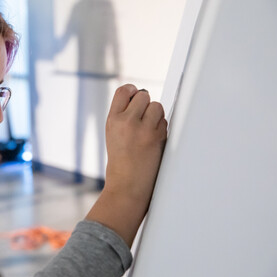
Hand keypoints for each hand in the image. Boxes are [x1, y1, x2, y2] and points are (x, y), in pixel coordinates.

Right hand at [105, 84, 166, 203]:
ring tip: (148, 131)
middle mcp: (126, 121)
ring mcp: (142, 129)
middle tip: (143, 119)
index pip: (123, 91)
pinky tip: (154, 141)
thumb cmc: (121, 162)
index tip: (136, 96)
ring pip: (157, 106)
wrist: (127, 185)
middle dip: (146, 104)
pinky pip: (165, 122)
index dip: (133, 91)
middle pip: (144, 95)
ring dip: (156, 116)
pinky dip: (162, 129)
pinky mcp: (157, 137)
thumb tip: (141, 96)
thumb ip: (123, 116)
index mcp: (112, 120)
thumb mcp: (113, 134)